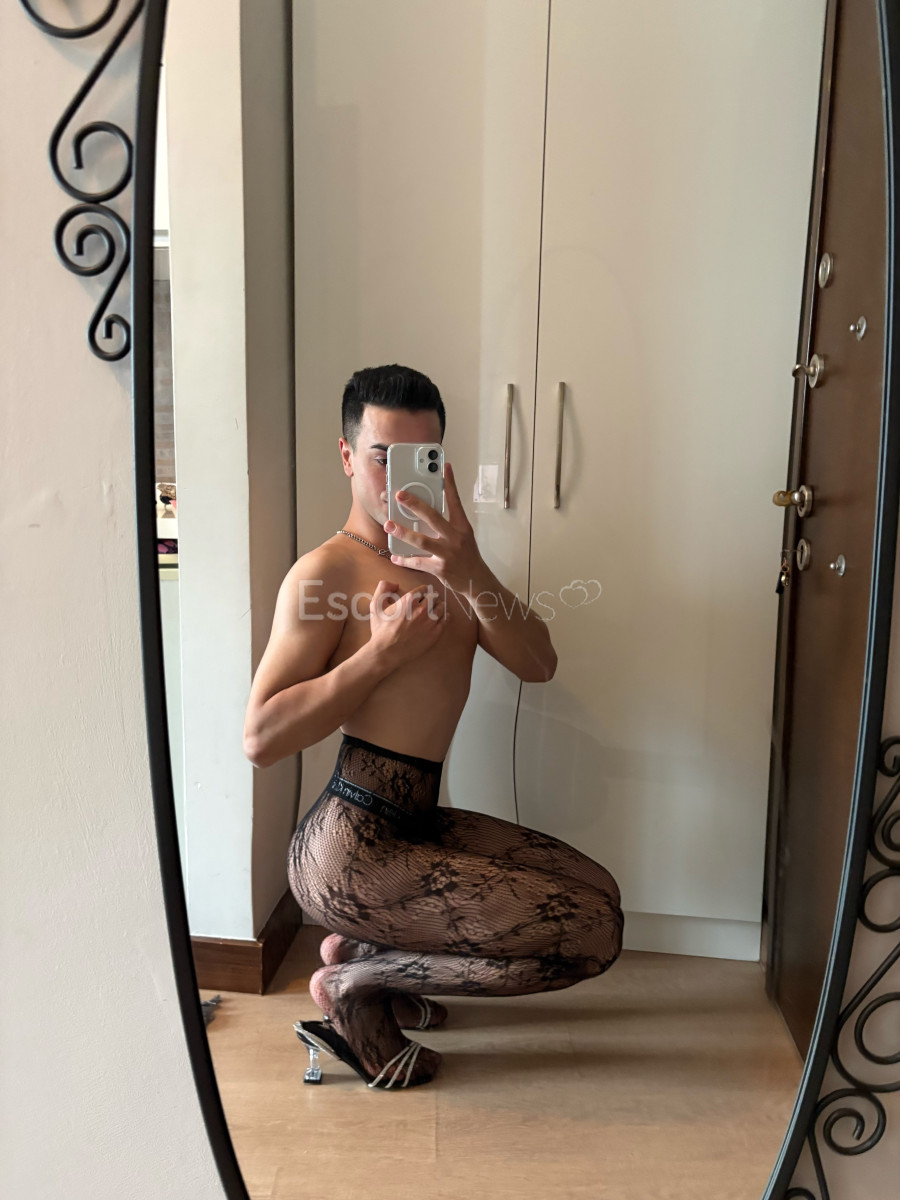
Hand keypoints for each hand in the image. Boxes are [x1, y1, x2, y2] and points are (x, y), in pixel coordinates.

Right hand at [367, 579, 445, 668]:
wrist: (387, 652)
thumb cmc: (381, 630)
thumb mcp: (376, 606)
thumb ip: (383, 588)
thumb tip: (395, 584)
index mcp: (409, 600)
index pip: (424, 589)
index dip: (423, 591)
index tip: (423, 594)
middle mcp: (421, 609)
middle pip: (434, 597)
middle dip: (431, 597)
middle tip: (430, 600)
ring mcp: (430, 621)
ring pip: (441, 607)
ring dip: (438, 606)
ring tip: (435, 608)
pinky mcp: (435, 633)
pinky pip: (445, 619)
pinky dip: (444, 616)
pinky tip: (441, 617)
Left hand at [383, 462, 484, 594]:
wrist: (477, 582)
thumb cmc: (468, 557)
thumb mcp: (464, 537)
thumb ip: (448, 525)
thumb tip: (426, 513)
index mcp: (462, 527)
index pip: (455, 501)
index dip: (450, 483)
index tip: (445, 467)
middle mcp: (455, 538)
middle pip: (433, 517)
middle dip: (414, 504)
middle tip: (400, 495)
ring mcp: (447, 553)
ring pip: (421, 540)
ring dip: (403, 532)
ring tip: (389, 525)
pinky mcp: (440, 568)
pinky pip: (418, 562)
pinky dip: (404, 560)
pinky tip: (394, 557)